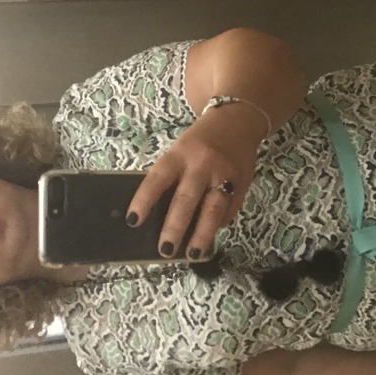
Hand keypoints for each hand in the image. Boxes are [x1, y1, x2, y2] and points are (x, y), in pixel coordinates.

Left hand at [127, 107, 261, 258]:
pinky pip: (229, 210)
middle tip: (164, 249)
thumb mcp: (179, 150)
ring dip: (202, 234)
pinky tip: (210, 234)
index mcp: (179, 154)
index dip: (144, 200)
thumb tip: (157, 215)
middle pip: (186, 198)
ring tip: (193, 254)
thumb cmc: (199, 141)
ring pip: (212, 209)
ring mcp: (224, 174)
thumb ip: (171, 177)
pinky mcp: (242, 183)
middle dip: (174, 227)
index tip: (133, 222)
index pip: (158, 179)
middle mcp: (202, 163)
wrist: (237, 120)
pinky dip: (219, 225)